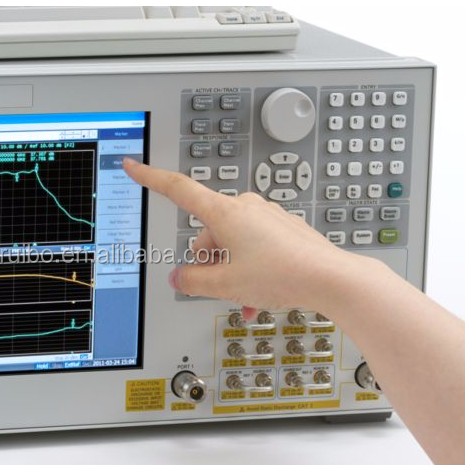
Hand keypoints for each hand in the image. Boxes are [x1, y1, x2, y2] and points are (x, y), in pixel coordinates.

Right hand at [123, 157, 370, 317]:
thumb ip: (194, 281)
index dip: (151, 177)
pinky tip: (260, 294)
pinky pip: (254, 246)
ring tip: (245, 299)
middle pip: (208, 233)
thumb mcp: (226, 284)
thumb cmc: (283, 274)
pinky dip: (251, 268)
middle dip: (210, 261)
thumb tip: (180, 277)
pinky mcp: (282, 228)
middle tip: (221, 288)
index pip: (178, 189)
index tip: (134, 165)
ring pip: (232, 243)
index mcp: (224, 213)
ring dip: (232, 270)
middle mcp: (245, 207)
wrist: (330, 278)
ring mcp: (266, 216)